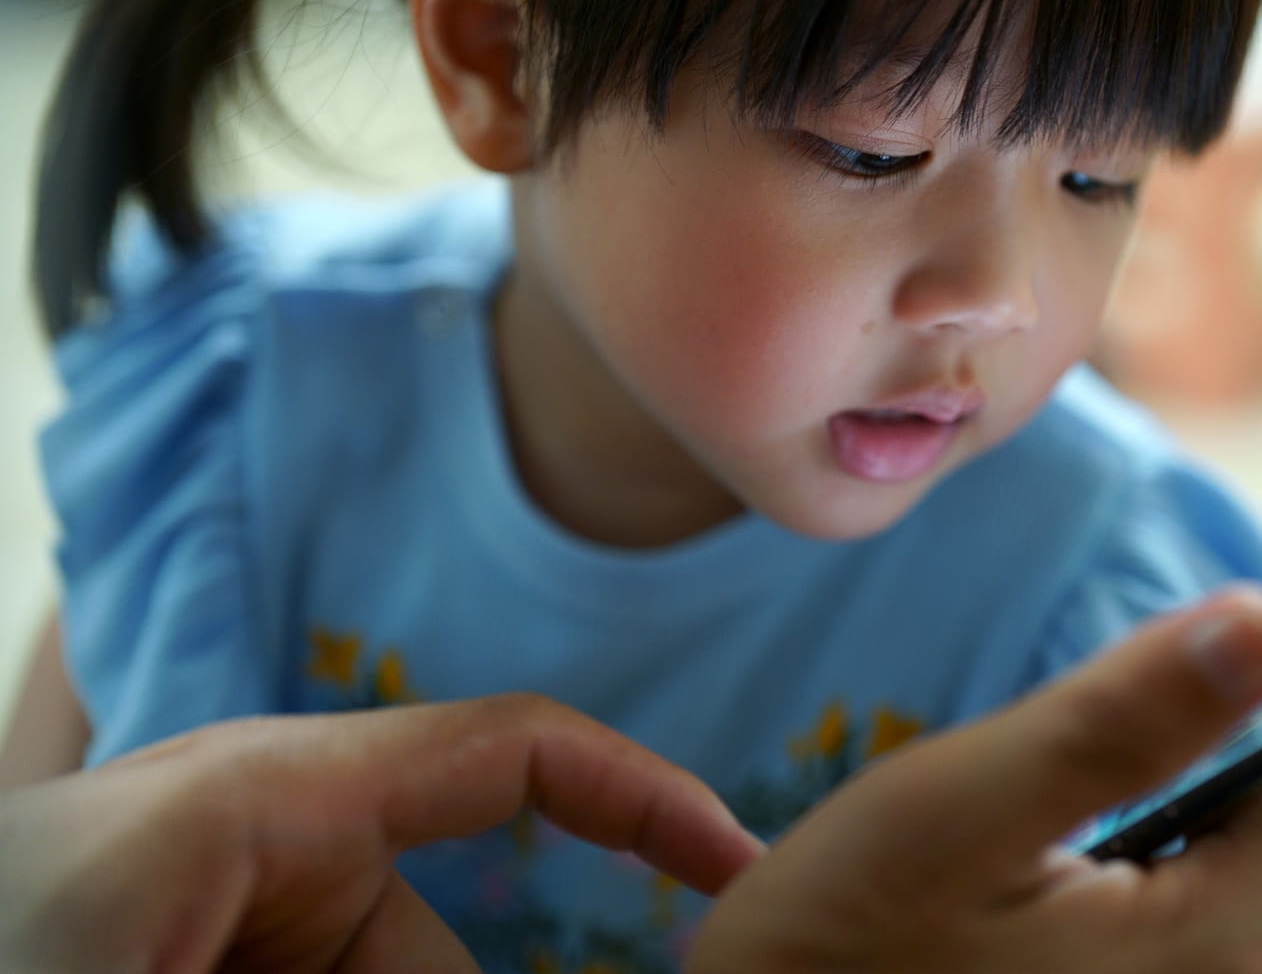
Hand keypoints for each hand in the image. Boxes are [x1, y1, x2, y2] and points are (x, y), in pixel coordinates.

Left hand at [0, 695, 759, 973]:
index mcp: (255, 798)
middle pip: (432, 947)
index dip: (645, 800)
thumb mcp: (177, 942)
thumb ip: (379, 953)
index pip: (509, 751)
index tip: (747, 876)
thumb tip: (510, 966)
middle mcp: (245, 840)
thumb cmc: (18, 923)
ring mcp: (215, 914)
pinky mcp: (196, 952)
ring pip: (373, 971)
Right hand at [689, 585, 1261, 973]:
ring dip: (1200, 792)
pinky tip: (1082, 840)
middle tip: (1131, 692)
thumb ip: (1120, 719)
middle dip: (1240, 737)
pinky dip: (1168, 848)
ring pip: (1252, 867)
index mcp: (1217, 940)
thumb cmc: (843, 944)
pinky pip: (1201, 913)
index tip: (1250, 618)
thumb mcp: (964, 807)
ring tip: (1094, 769)